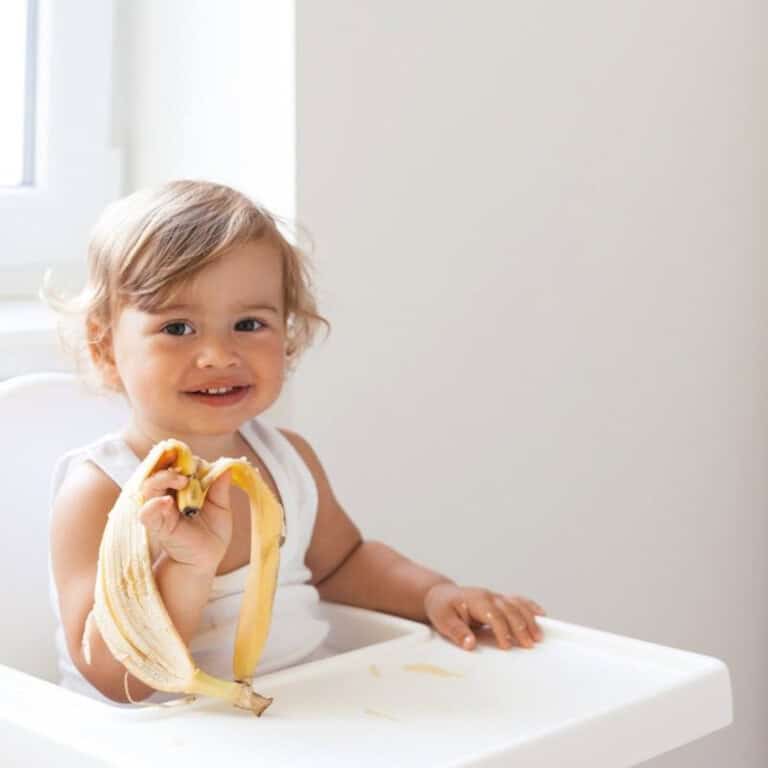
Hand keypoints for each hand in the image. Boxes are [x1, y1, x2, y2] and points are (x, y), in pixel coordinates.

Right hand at [137, 468, 232, 576]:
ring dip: (164, 477)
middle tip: (189, 471)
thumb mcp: (221, 508)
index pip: (179, 464)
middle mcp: (168, 494)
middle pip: (161, 469)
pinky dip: (154, 505)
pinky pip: (146, 512)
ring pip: (150, 484)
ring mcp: (159, 508)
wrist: (204, 561)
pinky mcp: (155, 524)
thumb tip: (227, 467)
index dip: (188, 460)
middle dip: (174, 463)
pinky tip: (166, 502)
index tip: (202, 466)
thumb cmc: (212, 535)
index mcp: (184, 488)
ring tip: (182, 480)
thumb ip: (220, 488)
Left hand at [424, 583, 545, 650]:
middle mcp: (488, 596)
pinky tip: (541, 614)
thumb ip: (457, 631)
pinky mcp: (499, 599)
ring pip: (517, 605)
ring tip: (537, 636)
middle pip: (509, 610)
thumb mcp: (443, 621)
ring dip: (529, 619)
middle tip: (529, 645)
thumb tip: (470, 643)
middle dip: (520, 627)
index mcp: (475, 600)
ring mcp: (495, 596)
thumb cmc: (442, 608)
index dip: (501, 630)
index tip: (506, 646)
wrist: (441, 595)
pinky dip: (530, 606)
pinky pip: (517, 600)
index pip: (493, 615)